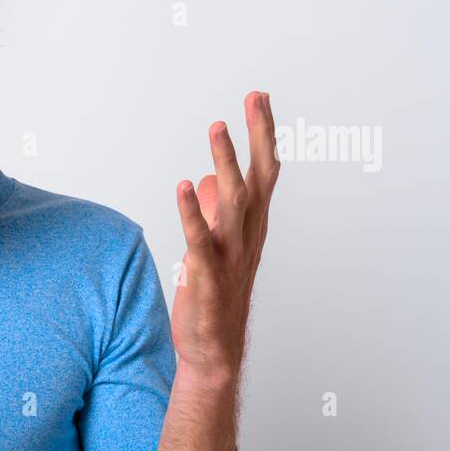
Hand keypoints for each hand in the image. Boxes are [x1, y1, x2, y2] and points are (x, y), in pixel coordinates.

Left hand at [170, 91, 279, 382]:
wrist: (214, 352)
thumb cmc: (215, 297)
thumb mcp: (216, 248)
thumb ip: (214, 213)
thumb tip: (208, 181)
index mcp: (251, 228)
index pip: (264, 173)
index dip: (263, 135)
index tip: (259, 98)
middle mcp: (246, 238)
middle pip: (257, 179)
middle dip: (255, 137)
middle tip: (251, 99)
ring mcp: (229, 258)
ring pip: (233, 204)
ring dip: (226, 163)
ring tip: (217, 128)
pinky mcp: (207, 278)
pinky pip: (201, 241)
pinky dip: (193, 213)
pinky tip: (184, 187)